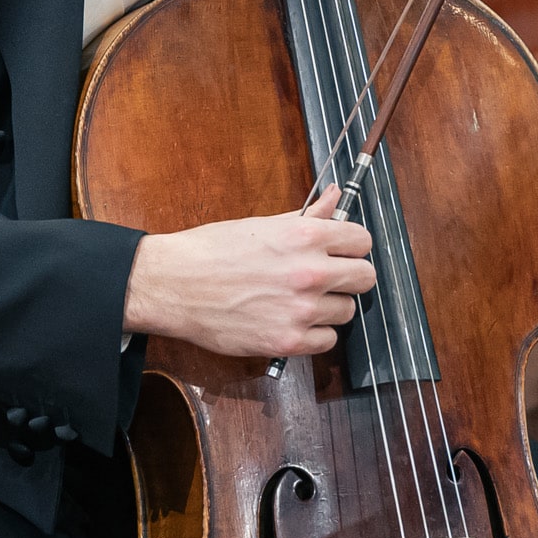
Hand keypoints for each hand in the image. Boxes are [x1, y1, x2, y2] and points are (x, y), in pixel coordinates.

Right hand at [123, 187, 375, 357]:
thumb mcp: (261, 224)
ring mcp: (301, 309)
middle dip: (349, 277)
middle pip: (365, 278)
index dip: (351, 246)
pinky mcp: (288, 340)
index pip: (362, 240)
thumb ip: (306, 215)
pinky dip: (314, 334)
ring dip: (329, 307)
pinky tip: (292, 321)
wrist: (172, 285)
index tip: (341, 252)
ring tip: (299, 302)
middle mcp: (309, 272)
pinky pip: (327, 341)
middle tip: (327, 279)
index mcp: (304, 236)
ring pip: (347, 311)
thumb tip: (333, 196)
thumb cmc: (210, 251)